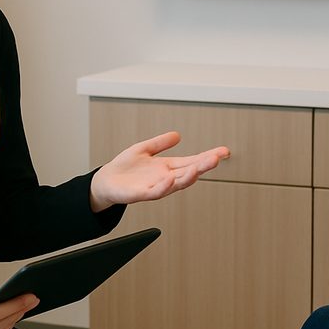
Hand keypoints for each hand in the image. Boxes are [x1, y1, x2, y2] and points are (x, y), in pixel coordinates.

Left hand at [89, 131, 229, 212]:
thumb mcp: (144, 149)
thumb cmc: (124, 169)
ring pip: (176, 184)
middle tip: (217, 157)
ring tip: (198, 168)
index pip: (192, 161)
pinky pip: (154, 192)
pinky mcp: (140, 194)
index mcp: (167, 167)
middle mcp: (165, 178)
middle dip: (203, 165)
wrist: (105, 183)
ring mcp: (154, 187)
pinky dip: (163, 186)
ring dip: (188, 176)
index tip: (224, 151)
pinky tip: (170, 179)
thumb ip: (160, 143)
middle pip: (189, 172)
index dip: (207, 156)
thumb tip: (177, 135)